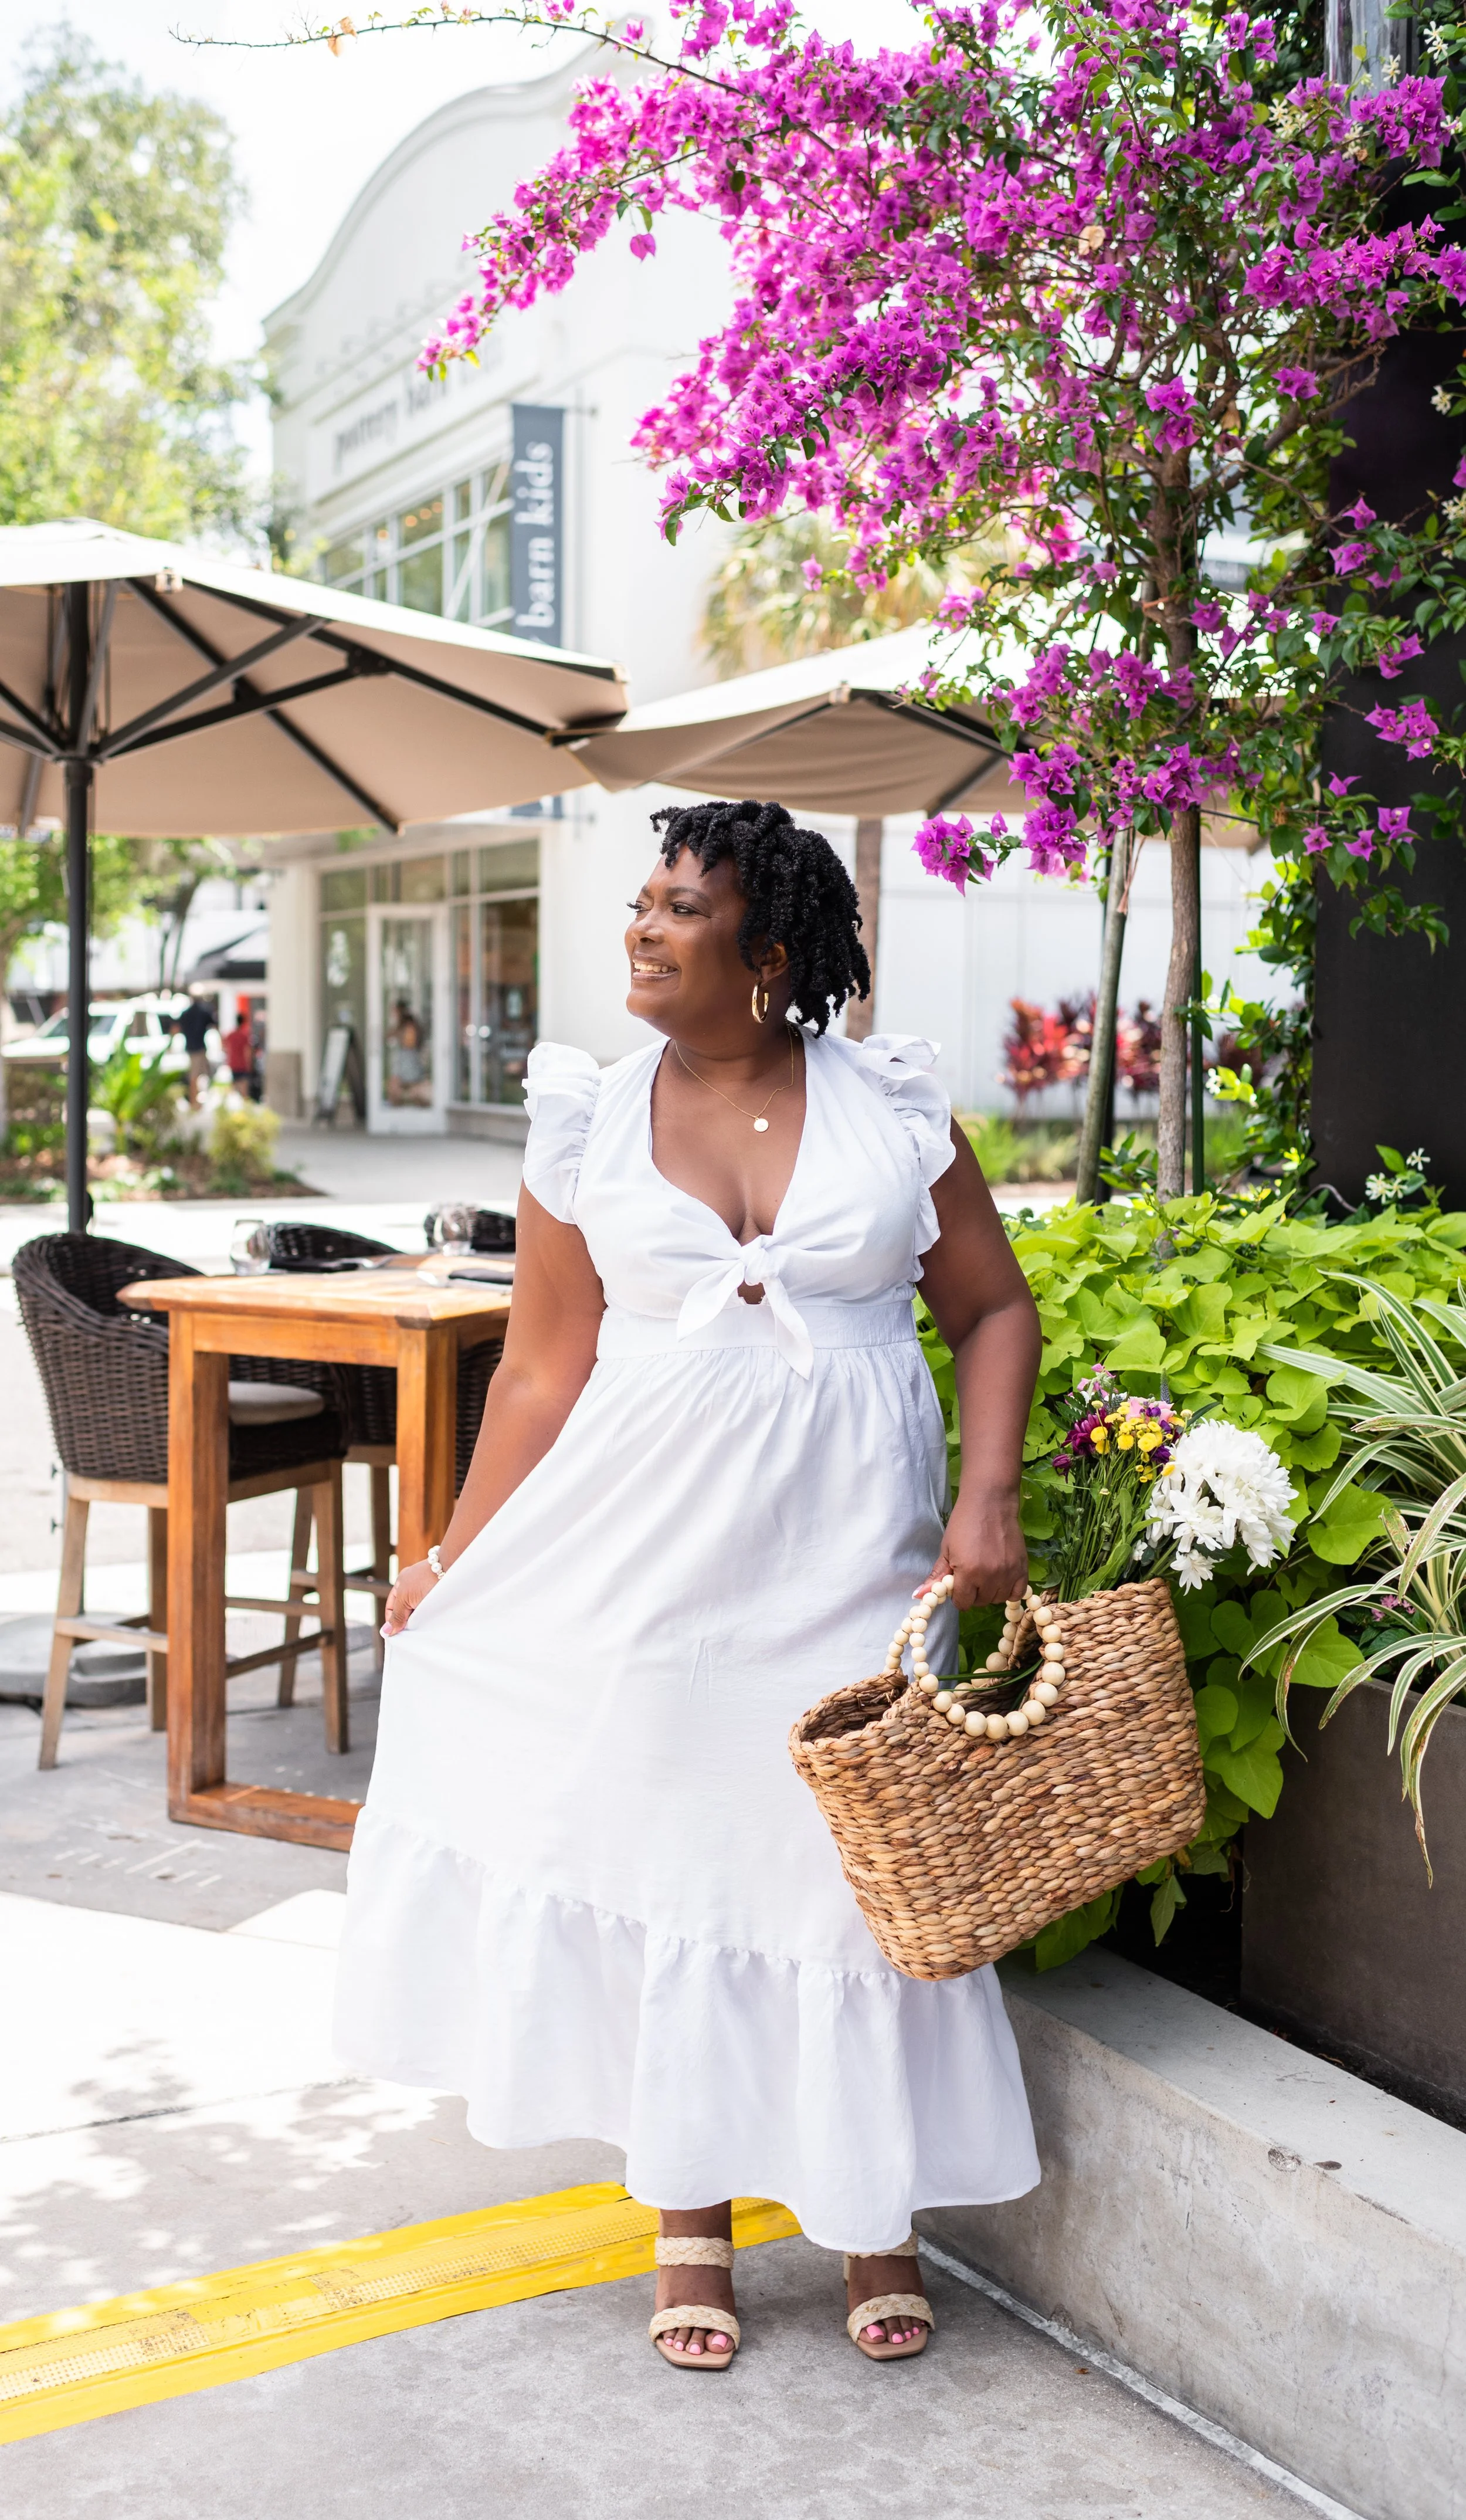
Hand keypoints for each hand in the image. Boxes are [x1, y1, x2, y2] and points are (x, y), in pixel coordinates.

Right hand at [382, 1556, 439, 1638]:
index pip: (391, 1607)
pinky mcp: (439, 1590)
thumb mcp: (406, 1599)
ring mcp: (426, 1586)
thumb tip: (386, 1631)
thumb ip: (397, 1615)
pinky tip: (431, 1620)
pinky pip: (428, 1605)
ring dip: (418, 1617)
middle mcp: (412, 1583)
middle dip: (406, 1620)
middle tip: (410, 1634)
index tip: (397, 1634)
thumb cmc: (427, 1580)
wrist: (452, 1568)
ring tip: (422, 1628)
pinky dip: (428, 1613)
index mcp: (401, 1583)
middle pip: (404, 1608)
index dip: (392, 1620)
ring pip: (417, 1608)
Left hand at [925, 1490, 1027, 1610]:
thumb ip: (937, 1575)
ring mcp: (1008, 1573)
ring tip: (986, 1576)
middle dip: (973, 1594)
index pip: (963, 1603)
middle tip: (971, 1578)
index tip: (958, 1586)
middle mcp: (989, 1576)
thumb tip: (919, 1595)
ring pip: (998, 1599)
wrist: (990, 1503)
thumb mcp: (946, 1549)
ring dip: (990, 1592)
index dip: (958, 1597)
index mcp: (967, 1572)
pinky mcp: (1022, 1567)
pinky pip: (1018, 1593)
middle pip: (980, 1602)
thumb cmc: (963, 1523)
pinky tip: (1002, 1580)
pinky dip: (1009, 1591)